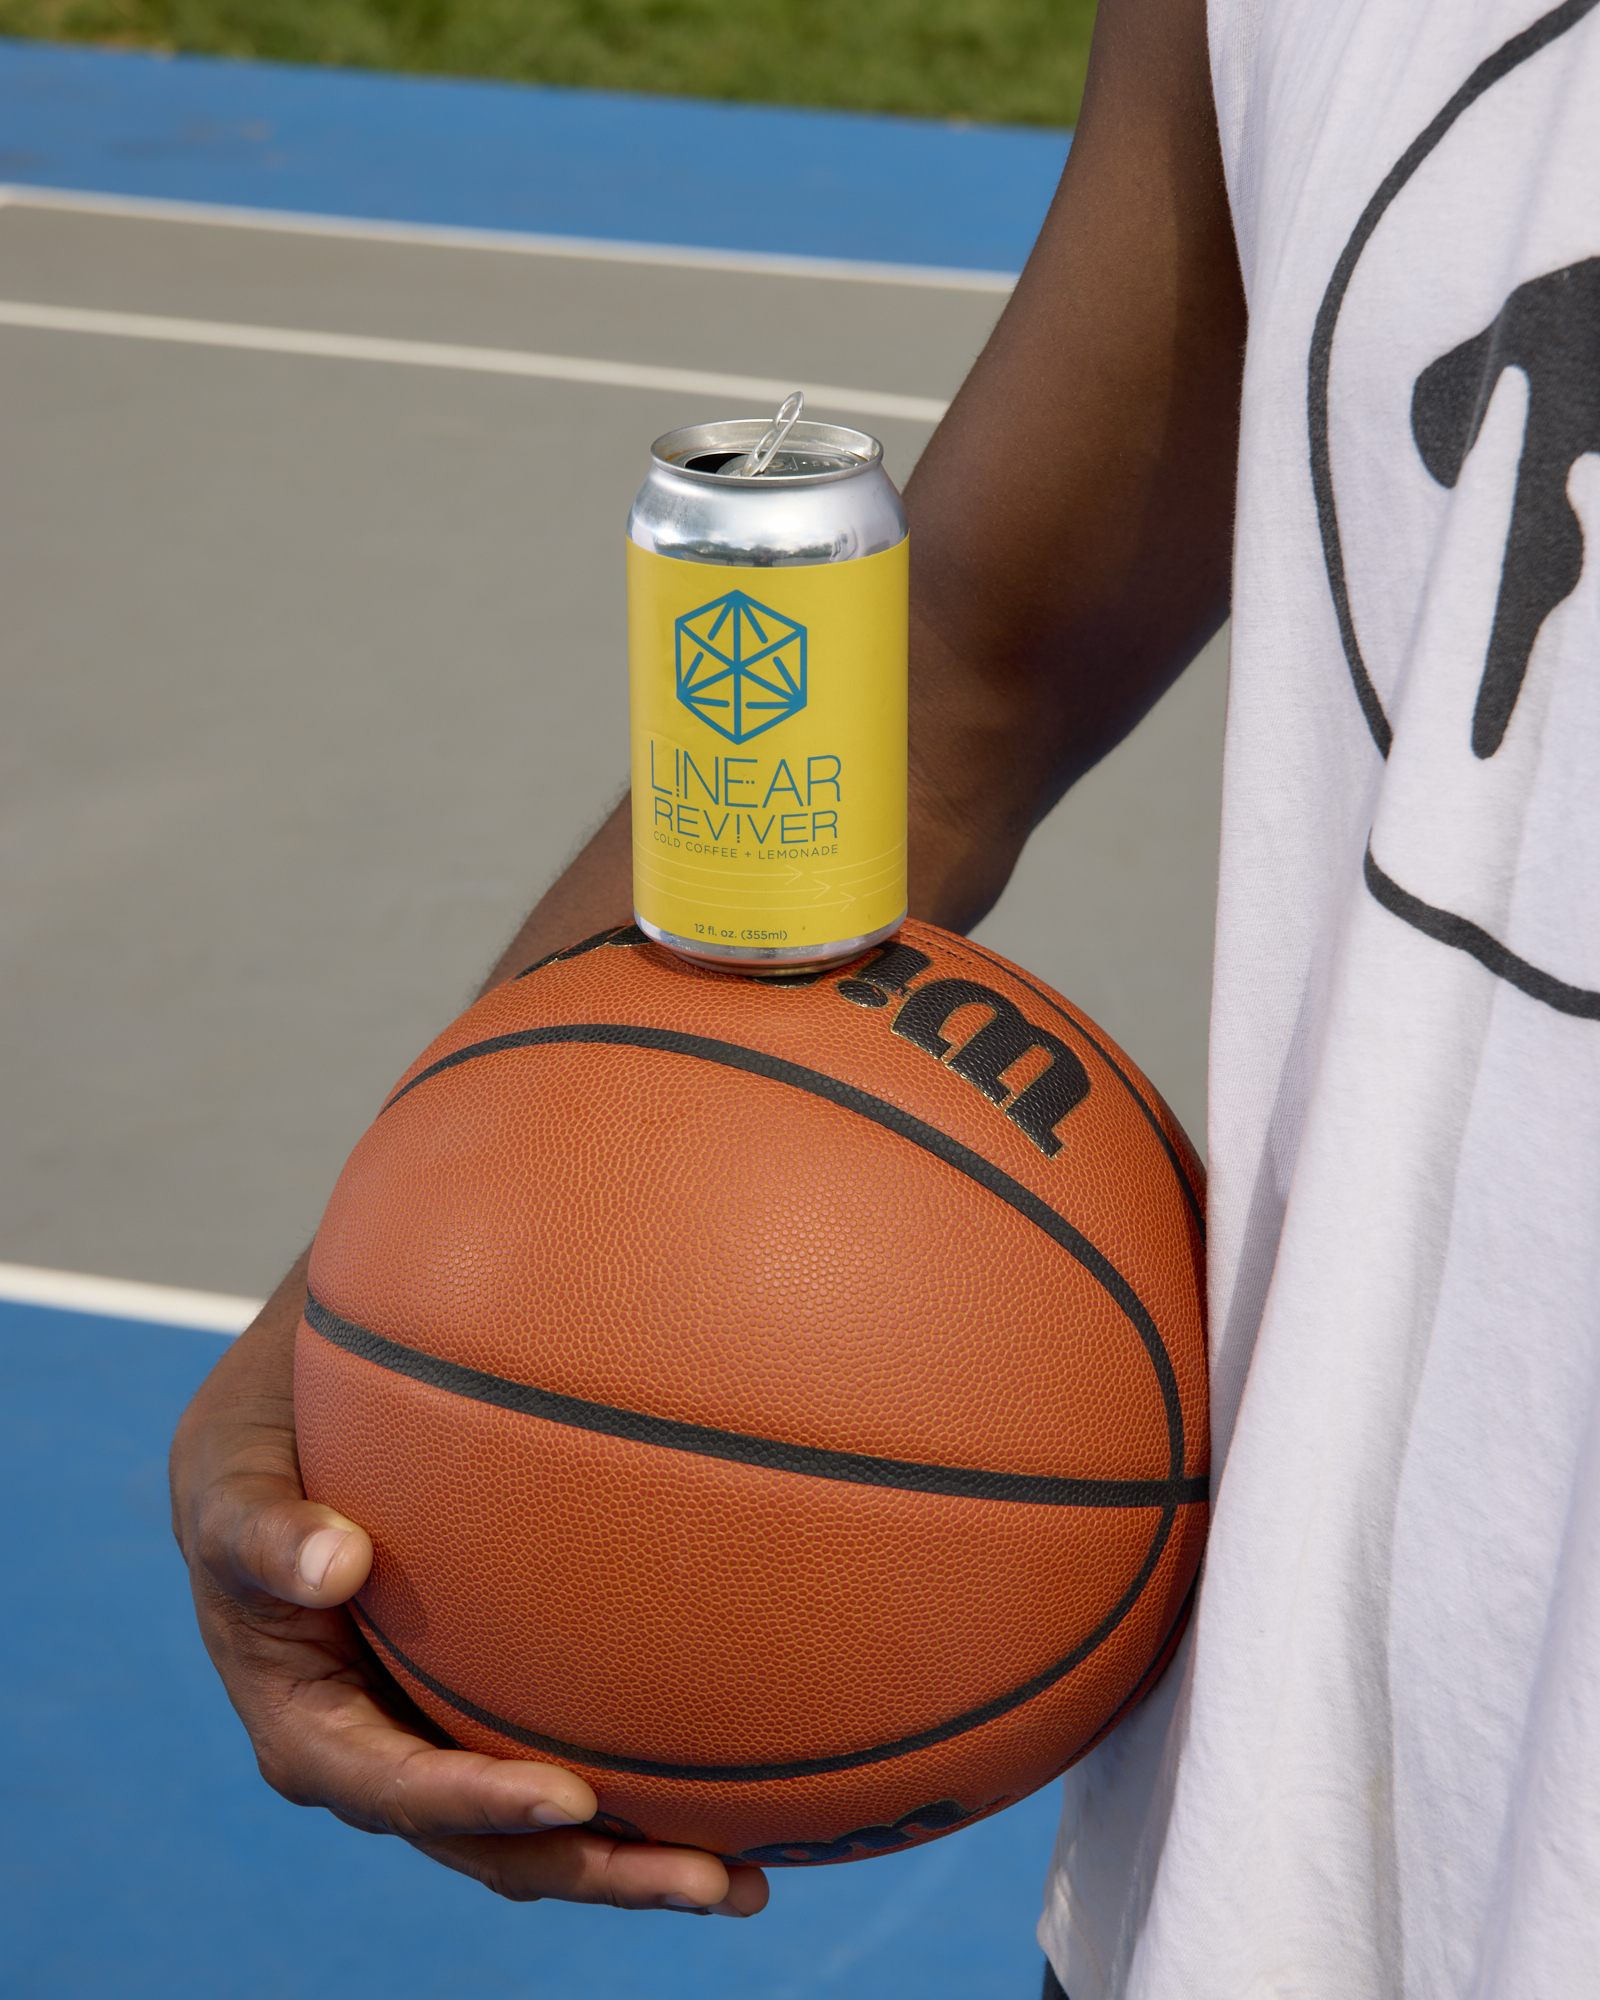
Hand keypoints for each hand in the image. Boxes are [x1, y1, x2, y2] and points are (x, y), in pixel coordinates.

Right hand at [170, 1253, 768, 1915]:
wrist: (281, 1442)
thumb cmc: (254, 1461)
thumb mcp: (229, 1486)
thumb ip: (264, 1532)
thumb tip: (332, 1564)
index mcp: (309, 1730)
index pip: (398, 1791)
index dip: (480, 1805)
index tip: (571, 1797)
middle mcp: (381, 1760)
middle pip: (491, 1846)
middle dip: (597, 1870)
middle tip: (710, 1882)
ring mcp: (437, 1745)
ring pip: (541, 1830)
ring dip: (636, 1861)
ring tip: (748, 1877)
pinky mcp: (484, 1712)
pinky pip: (566, 1758)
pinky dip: (640, 1787)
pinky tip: (739, 1782)